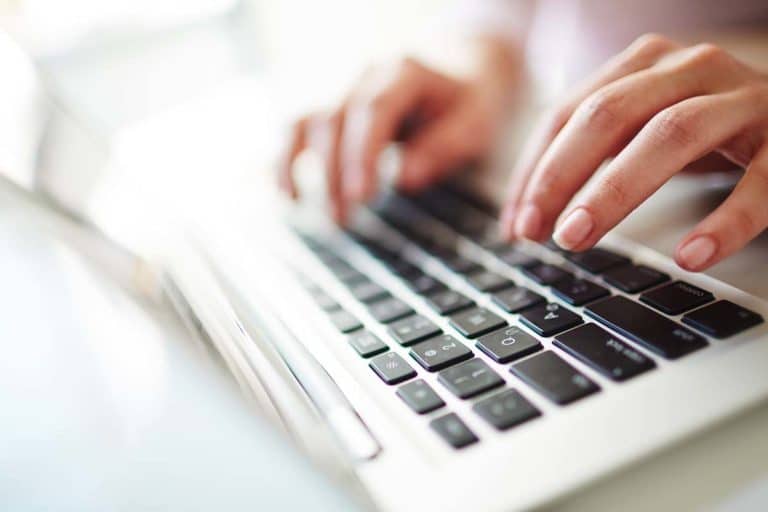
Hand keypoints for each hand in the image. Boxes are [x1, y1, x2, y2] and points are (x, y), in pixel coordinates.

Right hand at [279, 41, 516, 223]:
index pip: (374, 108)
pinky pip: (297, 127)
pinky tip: (287, 192)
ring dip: (302, 166)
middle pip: (335, 117)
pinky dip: (287, 158)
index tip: (361, 195)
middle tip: (342, 219)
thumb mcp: (474, 125)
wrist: (459, 69)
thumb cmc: (468, 103)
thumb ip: (443, 148)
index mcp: (405, 71)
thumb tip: (405, 179)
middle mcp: (367, 74)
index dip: (362, 152)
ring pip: (307, 120)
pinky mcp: (332, 106)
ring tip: (306, 208)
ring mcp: (344, 87)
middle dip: (335, 172)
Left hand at [500, 34, 767, 271]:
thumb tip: (523, 217)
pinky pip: (760, 181)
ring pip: (671, 134)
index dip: (534, 170)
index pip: (568, 113)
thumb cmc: (709, 128)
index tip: (515, 224)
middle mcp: (690, 69)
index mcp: (644, 65)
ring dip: (616, 190)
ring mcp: (743, 99)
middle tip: (536, 232)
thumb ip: (592, 158)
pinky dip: (724, 221)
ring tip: (577, 239)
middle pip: (608, 115)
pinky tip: (690, 255)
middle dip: (561, 175)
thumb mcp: (644, 129)